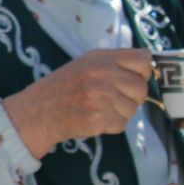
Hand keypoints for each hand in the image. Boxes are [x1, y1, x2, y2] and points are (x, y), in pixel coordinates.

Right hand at [2, 48, 153, 159]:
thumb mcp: (85, 63)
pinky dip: (110, 125)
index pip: (142, 60)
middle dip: (131, 97)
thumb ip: (114, 62)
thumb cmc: (62, 88)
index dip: (141, 72)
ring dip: (120, 113)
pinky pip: (121, 124)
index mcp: (101, 58)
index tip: (131, 79)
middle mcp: (103, 74)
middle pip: (141, 88)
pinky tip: (93, 119)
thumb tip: (146, 64)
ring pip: (133, 108)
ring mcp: (101, 96)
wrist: (37, 112)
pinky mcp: (99, 118)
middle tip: (112, 100)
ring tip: (99, 109)